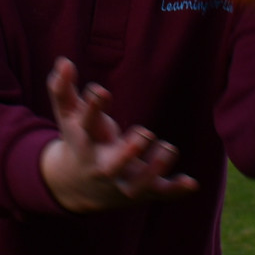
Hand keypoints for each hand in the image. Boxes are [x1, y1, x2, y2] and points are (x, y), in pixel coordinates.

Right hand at [39, 57, 199, 212]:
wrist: (77, 186)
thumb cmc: (79, 138)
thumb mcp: (68, 115)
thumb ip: (63, 88)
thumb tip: (64, 62)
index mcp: (85, 144)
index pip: (86, 126)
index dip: (93, 109)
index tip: (101, 92)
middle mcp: (102, 166)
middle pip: (113, 165)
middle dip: (128, 152)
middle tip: (144, 133)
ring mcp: (123, 182)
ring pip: (139, 182)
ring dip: (154, 169)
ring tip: (169, 148)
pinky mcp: (141, 190)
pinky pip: (159, 192)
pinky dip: (175, 189)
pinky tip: (191, 182)